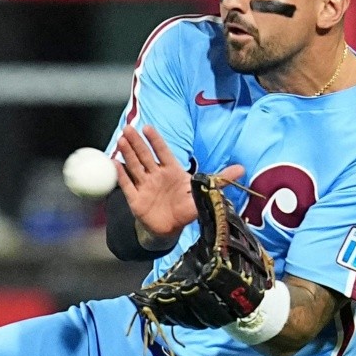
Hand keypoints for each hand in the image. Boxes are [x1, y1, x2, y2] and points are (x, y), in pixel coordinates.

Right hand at [114, 125, 243, 239]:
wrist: (172, 228)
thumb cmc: (188, 207)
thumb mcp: (205, 192)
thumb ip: (221, 180)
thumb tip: (242, 169)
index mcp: (173, 171)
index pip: (163, 152)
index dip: (156, 140)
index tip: (148, 127)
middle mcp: (157, 175)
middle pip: (145, 156)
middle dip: (137, 143)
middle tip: (128, 129)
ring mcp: (145, 186)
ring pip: (135, 167)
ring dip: (128, 154)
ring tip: (121, 140)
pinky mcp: (136, 200)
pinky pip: (127, 185)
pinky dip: (120, 175)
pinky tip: (114, 163)